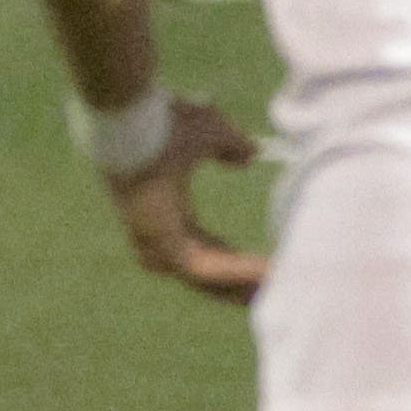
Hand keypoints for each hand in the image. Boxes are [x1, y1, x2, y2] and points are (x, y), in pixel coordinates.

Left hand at [103, 95, 268, 301]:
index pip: (204, 250)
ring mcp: (155, 239)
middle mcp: (157, 234)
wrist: (133, 116)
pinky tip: (265, 270)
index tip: (266, 269)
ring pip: (205, 277)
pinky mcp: (159, 239)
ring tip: (277, 288)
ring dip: (243, 284)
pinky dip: (233, 269)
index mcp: (164, 214)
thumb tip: (249, 154)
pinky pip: (201, 266)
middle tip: (276, 293)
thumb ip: (229, 144)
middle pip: (205, 275)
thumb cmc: (161, 121)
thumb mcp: (210, 131)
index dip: (235, 261)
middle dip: (242, 287)